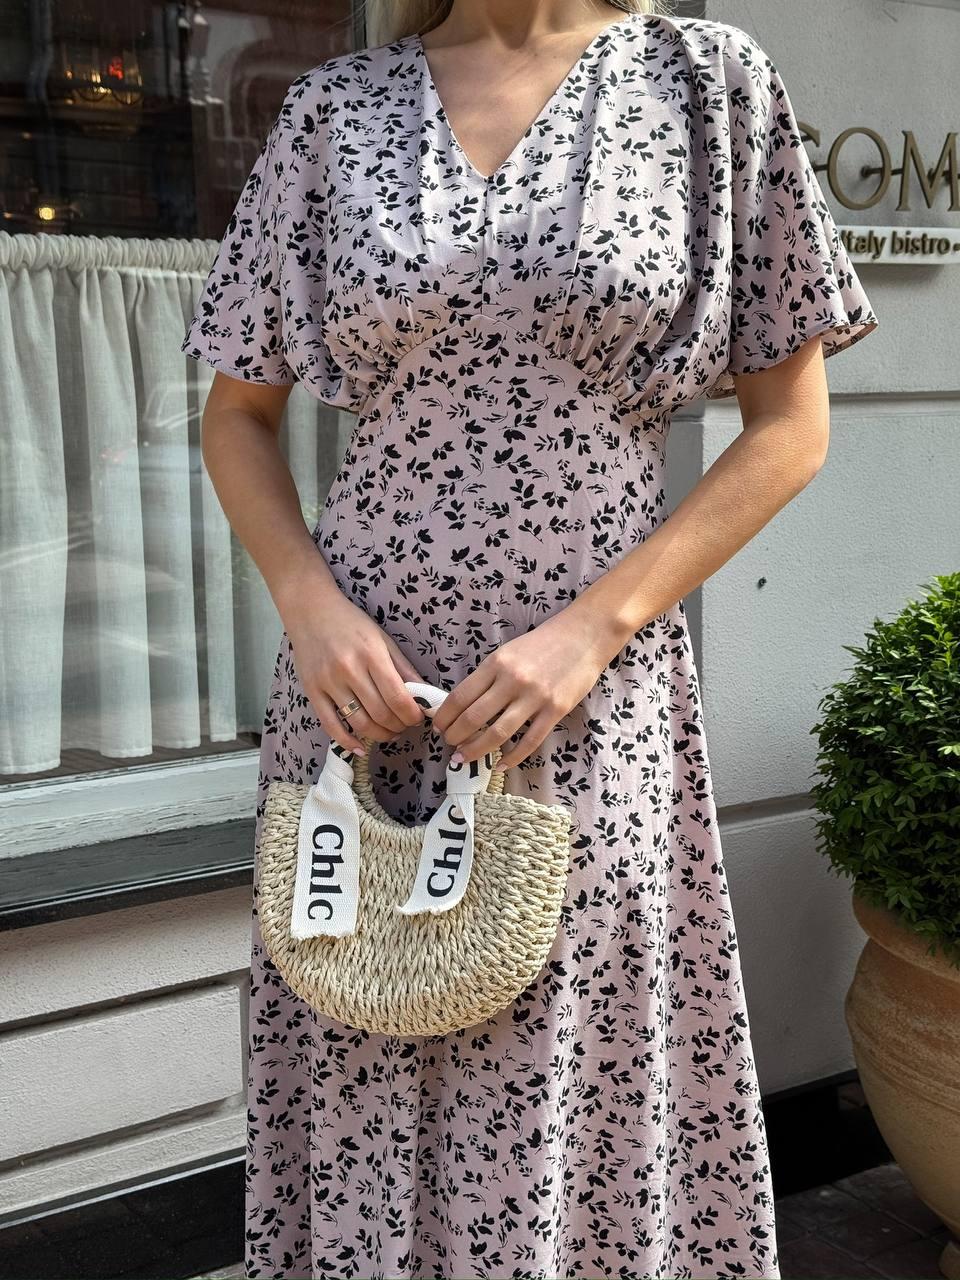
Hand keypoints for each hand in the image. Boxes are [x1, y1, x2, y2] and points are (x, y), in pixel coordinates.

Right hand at [281, 588, 426, 756]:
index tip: (418, 718)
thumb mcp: (383, 639)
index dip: (412, 715)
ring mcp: (328, 682)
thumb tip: (425, 694)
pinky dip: (347, 741)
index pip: (397, 697)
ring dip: (379, 735)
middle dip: (398, 726)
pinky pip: (330, 725)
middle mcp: (349, 670)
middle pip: (380, 713)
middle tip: (405, 726)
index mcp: (371, 655)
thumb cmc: (351, 623)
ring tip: (389, 733)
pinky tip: (360, 746)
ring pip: (359, 722)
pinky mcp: (312, 691)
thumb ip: (404, 667)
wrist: (310, 609)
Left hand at [431, 604, 624, 770]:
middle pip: (473, 717)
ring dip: (476, 750)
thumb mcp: (509, 652)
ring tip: (464, 758)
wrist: (584, 635)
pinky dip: (513, 757)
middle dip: (455, 736)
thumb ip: (489, 676)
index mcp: (496, 663)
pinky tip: (501, 764)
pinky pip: (530, 741)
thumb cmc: (544, 643)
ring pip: (498, 733)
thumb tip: (465, 704)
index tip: (438, 727)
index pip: (460, 696)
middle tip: (449, 746)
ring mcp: (535, 697)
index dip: (445, 716)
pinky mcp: (556, 710)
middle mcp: (512, 680)